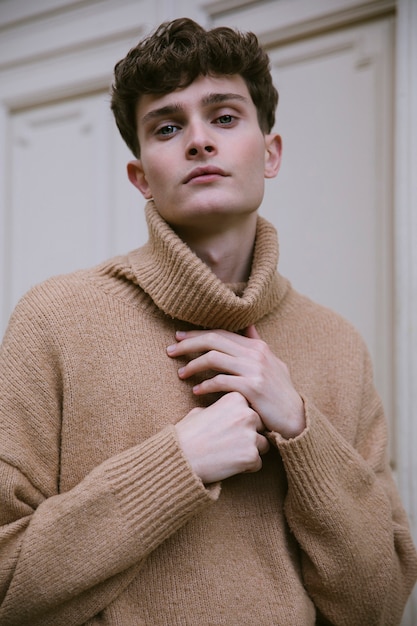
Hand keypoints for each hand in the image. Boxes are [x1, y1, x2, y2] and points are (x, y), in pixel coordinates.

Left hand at [168, 325, 304, 438]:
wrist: (296, 418)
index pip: (221, 333)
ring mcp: (254, 370)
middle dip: (188, 344)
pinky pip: (220, 381)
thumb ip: (257, 345)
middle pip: (213, 340)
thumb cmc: (280, 392)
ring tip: (181, 374)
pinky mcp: (252, 388)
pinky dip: (205, 385)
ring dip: (193, 365)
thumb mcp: (273, 363)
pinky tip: (196, 391)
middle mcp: (256, 354)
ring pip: (214, 358)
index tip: (179, 338)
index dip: (197, 334)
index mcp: (257, 346)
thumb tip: (248, 326)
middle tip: (170, 350)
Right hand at [175, 392, 269, 483]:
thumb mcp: (200, 411)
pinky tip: (229, 465)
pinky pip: (258, 463)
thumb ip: (220, 409)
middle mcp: (247, 414)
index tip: (228, 428)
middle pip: (261, 426)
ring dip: (250, 451)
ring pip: (263, 445)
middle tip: (229, 444)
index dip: (241, 421)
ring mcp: (250, 435)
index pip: (251, 409)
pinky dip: (246, 467)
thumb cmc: (187, 434)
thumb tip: (226, 412)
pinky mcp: (251, 456)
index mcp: (236, 399)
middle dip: (250, 435)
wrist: (179, 457)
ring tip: (229, 455)